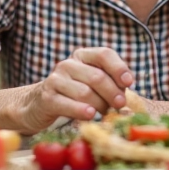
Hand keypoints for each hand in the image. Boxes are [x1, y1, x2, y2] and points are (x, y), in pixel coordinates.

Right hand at [18, 47, 133, 131]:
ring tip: (104, 114)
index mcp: (83, 56)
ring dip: (99, 106)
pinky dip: (81, 110)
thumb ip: (109, 86)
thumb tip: (127, 101)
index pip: (104, 54)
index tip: (129, 82)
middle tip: (120, 105)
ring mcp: (55, 80)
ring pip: (85, 92)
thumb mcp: (92, 86)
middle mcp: (68, 64)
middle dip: (112, 93)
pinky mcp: (46, 97)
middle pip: (97, 76)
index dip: (118, 68)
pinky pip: (67, 104)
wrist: (39, 105)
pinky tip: (90, 115)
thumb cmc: (73, 96)